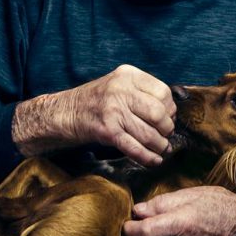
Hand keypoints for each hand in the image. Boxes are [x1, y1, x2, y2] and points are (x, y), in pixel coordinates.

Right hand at [12, 65, 175, 165]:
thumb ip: (141, 91)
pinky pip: (135, 148)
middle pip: (159, 113)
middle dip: (167, 128)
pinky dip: (148, 157)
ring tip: (161, 149)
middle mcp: (120, 89)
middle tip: (165, 135)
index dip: (170, 108)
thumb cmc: (96, 101)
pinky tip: (154, 160)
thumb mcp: (118, 84)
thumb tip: (172, 111)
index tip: (168, 117)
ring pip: (149, 133)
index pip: (163, 92)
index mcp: (127, 75)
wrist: (64, 112)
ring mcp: (113, 110)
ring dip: (160, 146)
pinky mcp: (106, 131)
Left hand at [122, 186, 235, 235]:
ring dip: (156, 233)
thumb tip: (138, 211)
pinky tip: (180, 229)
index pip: (143, 233)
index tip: (127, 221)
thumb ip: (160, 203)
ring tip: (173, 218)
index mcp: (180, 224)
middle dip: (144, 226)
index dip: (130, 227)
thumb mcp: (189, 194)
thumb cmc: (219, 204)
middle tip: (152, 212)